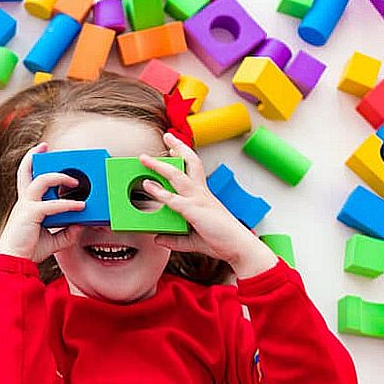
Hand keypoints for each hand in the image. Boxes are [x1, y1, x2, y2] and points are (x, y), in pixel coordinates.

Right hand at [0, 142, 85, 261]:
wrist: (14, 261)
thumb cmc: (28, 250)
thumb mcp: (53, 240)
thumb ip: (67, 232)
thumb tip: (81, 226)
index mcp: (26, 204)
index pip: (26, 178)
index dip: (31, 163)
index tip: (41, 152)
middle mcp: (24, 201)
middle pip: (25, 171)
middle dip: (34, 156)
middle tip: (46, 147)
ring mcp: (26, 206)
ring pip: (41, 181)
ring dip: (59, 177)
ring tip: (74, 181)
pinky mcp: (30, 214)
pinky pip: (51, 205)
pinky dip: (66, 205)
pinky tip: (79, 207)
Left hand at [140, 133, 278, 278]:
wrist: (239, 248)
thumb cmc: (221, 241)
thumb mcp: (192, 240)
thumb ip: (174, 239)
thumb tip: (158, 239)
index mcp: (204, 196)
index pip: (194, 169)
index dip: (185, 156)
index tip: (174, 146)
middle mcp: (202, 193)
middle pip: (189, 163)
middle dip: (178, 147)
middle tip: (167, 136)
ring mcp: (198, 200)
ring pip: (177, 176)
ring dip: (159, 166)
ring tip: (144, 159)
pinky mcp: (194, 211)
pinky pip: (174, 199)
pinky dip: (160, 192)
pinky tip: (147, 185)